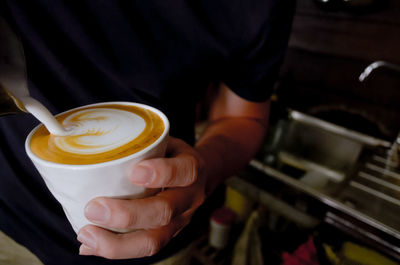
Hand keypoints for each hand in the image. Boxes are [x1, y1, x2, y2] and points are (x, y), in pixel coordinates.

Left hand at [76, 137, 205, 258]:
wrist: (197, 176)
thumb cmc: (170, 155)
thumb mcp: (163, 141)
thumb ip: (138, 146)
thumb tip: (91, 153)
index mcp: (191, 168)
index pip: (184, 171)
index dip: (162, 173)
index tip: (134, 172)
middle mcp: (189, 198)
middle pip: (165, 212)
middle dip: (127, 215)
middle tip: (93, 208)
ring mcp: (180, 220)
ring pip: (154, 240)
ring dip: (117, 242)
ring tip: (86, 234)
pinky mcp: (167, 235)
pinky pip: (143, 248)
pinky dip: (114, 249)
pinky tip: (91, 244)